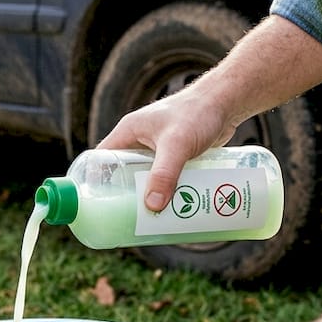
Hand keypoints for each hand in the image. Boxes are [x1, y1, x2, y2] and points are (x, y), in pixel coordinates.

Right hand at [95, 80, 236, 211]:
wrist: (227, 102)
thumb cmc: (197, 113)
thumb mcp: (176, 144)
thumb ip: (164, 174)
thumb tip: (152, 206)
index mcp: (128, 132)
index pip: (100, 160)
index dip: (95, 182)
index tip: (98, 205)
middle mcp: (139, 140)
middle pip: (123, 174)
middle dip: (126, 195)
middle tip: (128, 219)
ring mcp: (157, 148)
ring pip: (146, 177)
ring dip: (149, 195)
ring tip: (151, 218)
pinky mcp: (175, 155)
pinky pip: (164, 177)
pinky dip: (166, 190)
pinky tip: (173, 206)